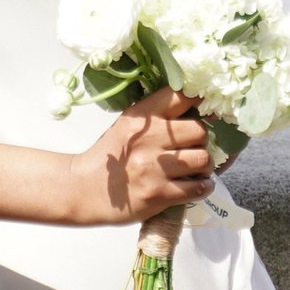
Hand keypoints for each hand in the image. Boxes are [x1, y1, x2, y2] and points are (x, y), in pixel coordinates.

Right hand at [71, 91, 214, 224]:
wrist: (84, 189)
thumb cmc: (110, 157)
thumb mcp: (128, 125)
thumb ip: (158, 115)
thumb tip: (199, 108)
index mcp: (142, 116)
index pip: (181, 96)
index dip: (200, 101)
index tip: (205, 110)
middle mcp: (149, 138)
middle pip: (200, 131)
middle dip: (202, 141)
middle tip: (194, 148)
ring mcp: (154, 167)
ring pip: (203, 159)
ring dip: (204, 166)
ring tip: (195, 169)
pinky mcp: (159, 194)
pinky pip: (198, 187)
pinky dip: (203, 187)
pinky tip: (196, 185)